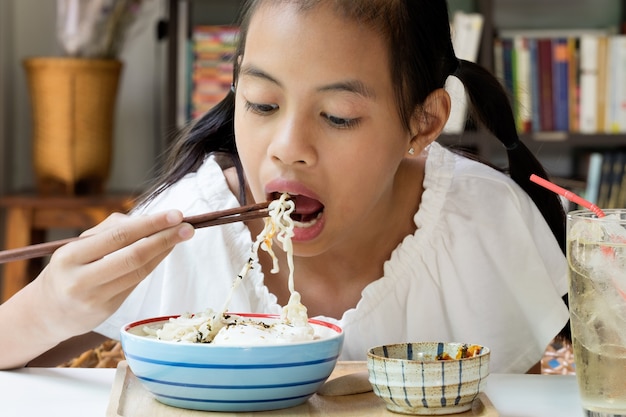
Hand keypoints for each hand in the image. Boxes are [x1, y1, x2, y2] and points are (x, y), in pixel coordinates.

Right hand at [35, 209, 193, 338]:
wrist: (48, 312)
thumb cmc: (69, 269)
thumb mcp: (77, 247)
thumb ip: (110, 230)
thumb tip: (149, 219)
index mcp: (70, 256)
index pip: (118, 236)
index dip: (150, 224)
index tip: (175, 214)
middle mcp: (80, 279)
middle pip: (133, 256)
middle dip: (164, 238)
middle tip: (188, 226)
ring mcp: (95, 299)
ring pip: (138, 271)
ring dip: (164, 251)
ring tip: (181, 236)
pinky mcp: (107, 311)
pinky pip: (136, 283)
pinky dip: (153, 265)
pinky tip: (164, 252)